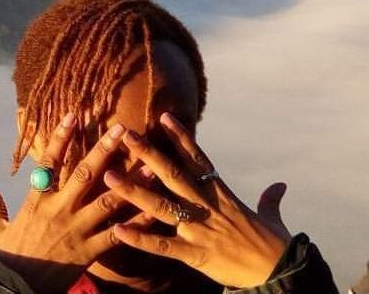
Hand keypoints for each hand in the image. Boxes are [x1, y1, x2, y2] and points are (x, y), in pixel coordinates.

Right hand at [0, 112, 152, 293]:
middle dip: (105, 150)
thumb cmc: (3, 259)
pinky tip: (153, 210)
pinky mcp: (89, 252)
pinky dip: (136, 223)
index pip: (50, 162)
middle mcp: (59, 210)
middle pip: (84, 174)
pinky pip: (117, 235)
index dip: (61, 137)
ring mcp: (76, 230)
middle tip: (123, 129)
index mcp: (36, 201)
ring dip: (131, 182)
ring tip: (150, 164)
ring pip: (108, 201)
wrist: (10, 289)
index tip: (74, 115)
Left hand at [102, 112, 292, 288]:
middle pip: (173, 174)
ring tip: (108, 176)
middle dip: (148, 153)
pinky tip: (118, 230)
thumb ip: (270, 200)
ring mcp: (199, 229)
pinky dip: (140, 239)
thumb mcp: (271, 218)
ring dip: (133, 191)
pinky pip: (163, 245)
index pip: (197, 160)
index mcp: (222, 195)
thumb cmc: (276, 246)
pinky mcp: (196, 254)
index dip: (181, 137)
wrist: (284, 274)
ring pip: (160, 206)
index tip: (164, 116)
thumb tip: (281, 186)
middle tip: (126, 135)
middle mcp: (207, 207)